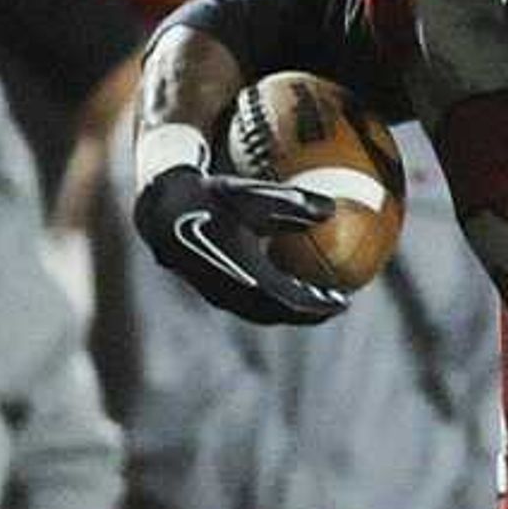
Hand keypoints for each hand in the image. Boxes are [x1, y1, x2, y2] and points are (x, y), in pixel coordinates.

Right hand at [133, 157, 341, 326]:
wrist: (162, 210)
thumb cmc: (211, 199)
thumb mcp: (255, 194)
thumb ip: (295, 203)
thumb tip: (332, 209)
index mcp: (247, 277)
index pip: (292, 303)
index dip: (320, 307)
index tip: (345, 301)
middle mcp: (233, 293)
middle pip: (280, 314)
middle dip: (310, 313)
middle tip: (336, 303)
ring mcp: (219, 294)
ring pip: (263, 311)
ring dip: (291, 309)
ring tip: (316, 298)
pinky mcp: (210, 289)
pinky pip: (248, 304)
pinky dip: (272, 301)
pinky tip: (284, 283)